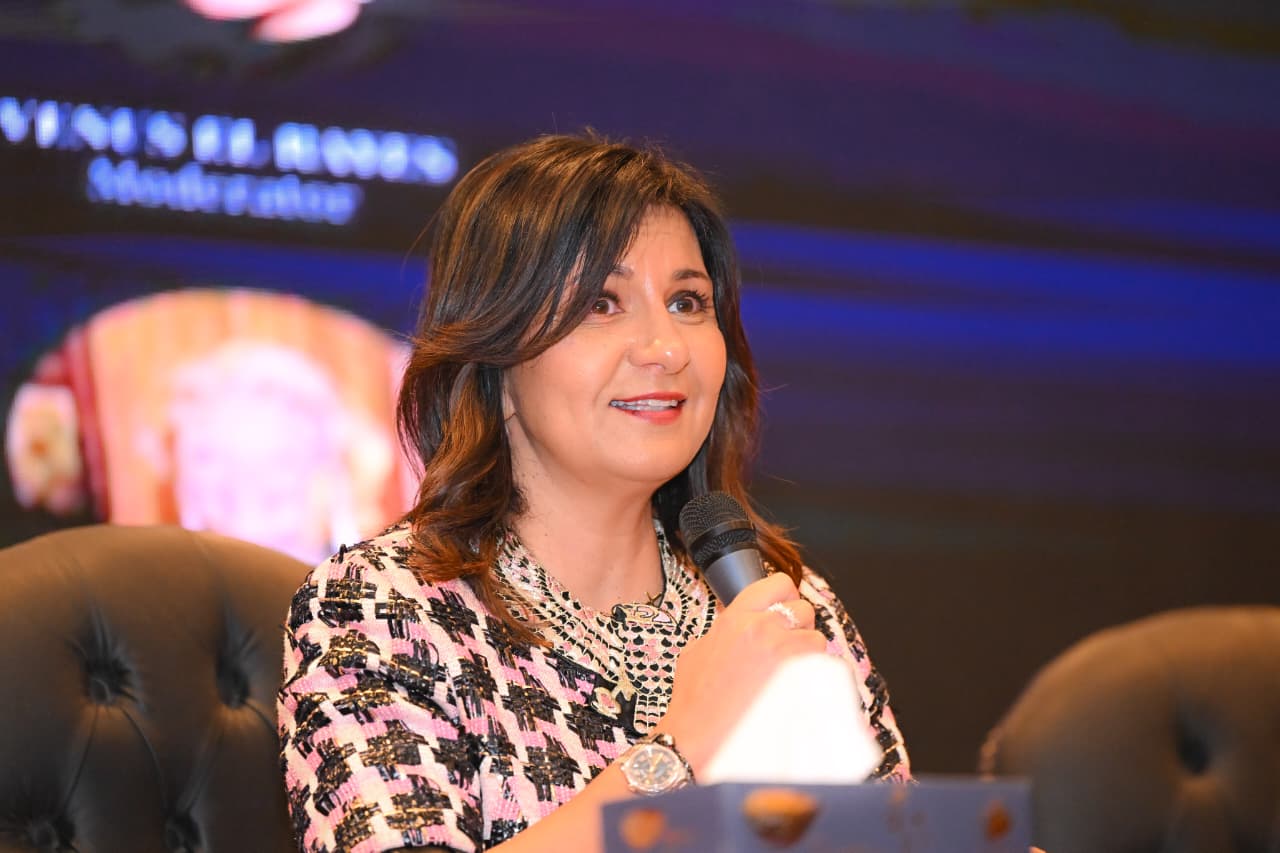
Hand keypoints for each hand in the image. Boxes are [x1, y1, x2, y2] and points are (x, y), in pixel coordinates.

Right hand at [659, 573, 826, 773]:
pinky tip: (797, 693)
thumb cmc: (694, 704)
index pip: (777, 583)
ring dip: (808, 655)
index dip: (785, 596)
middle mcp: (763, 629)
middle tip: (784, 651)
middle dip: (798, 628)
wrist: (697, 741)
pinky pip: (825, 668)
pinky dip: (817, 678)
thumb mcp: (697, 651)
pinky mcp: (802, 680)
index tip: (783, 611)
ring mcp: (784, 654)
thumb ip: (724, 630)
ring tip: (788, 678)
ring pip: (817, 639)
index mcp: (736, 618)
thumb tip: (742, 624)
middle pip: (804, 609)